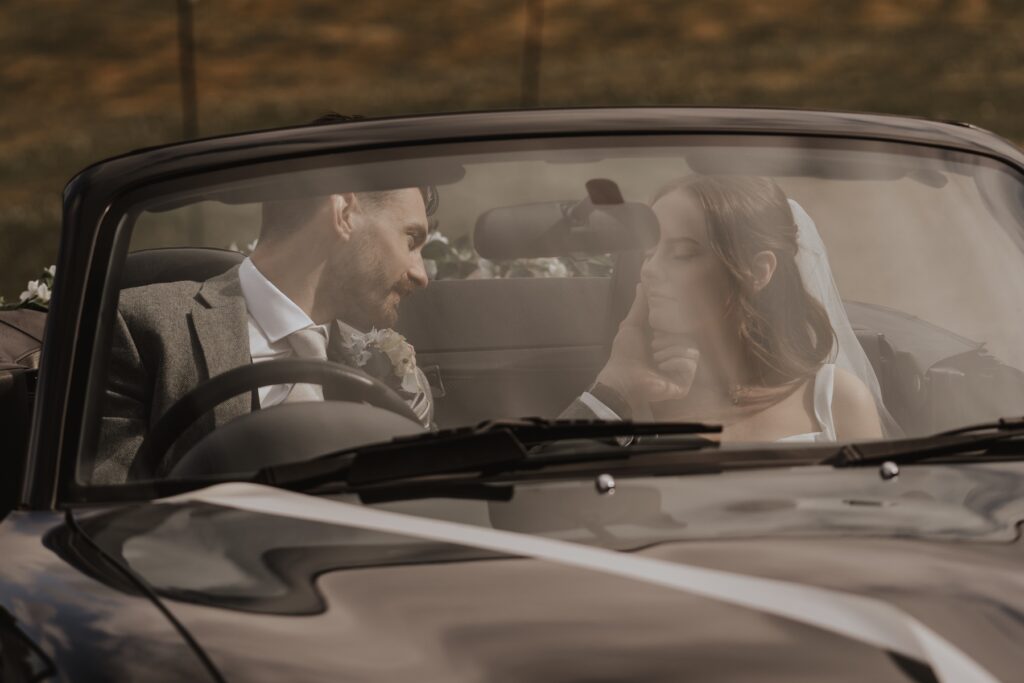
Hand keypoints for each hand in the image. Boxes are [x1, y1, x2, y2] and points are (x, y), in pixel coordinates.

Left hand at [594, 284, 693, 418]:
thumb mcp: (632, 325)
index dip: (673, 324)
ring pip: (691, 350)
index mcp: (665, 344)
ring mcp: (681, 372)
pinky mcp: (685, 383)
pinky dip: (675, 361)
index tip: (660, 326)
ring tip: (655, 356)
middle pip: (689, 338)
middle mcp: (676, 357)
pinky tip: (661, 366)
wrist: (623, 381)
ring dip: (670, 350)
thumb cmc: (624, 355)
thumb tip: (641, 283)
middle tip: (654, 344)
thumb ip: (640, 305)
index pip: (682, 328)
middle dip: (670, 338)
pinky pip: (690, 364)